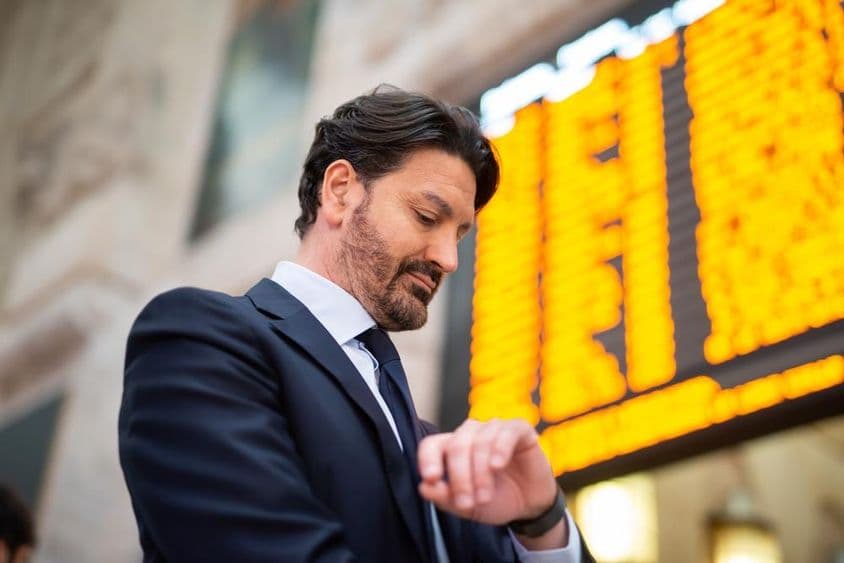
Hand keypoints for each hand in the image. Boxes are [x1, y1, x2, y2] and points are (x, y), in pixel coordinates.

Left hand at [416, 418, 557, 525]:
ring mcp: (494, 429)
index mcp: (451, 448)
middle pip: (456, 446)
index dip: (427, 459)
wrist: (529, 506)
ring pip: (480, 441)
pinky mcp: (519, 430)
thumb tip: (423, 487)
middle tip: (467, 503)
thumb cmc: (495, 501)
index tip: (430, 478)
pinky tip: (498, 466)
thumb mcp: (467, 507)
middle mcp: (471, 434)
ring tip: (485, 497)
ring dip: (481, 472)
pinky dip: (500, 448)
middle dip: (460, 477)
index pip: (431, 445)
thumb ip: (445, 498)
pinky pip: (506, 432)